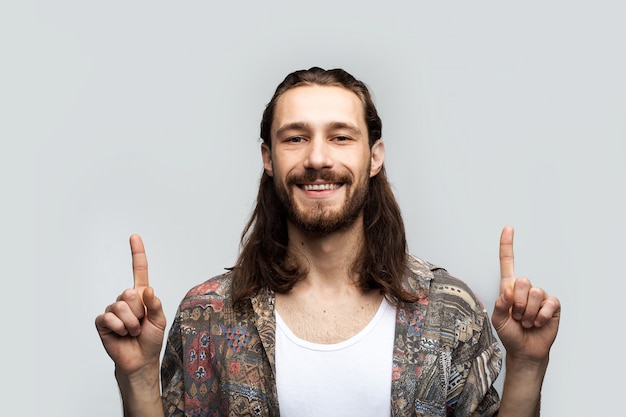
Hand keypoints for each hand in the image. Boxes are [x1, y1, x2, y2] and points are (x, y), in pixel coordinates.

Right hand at [95, 235, 166, 375]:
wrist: (139, 360)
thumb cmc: (150, 339)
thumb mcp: (159, 320)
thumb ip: (155, 304)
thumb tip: (147, 290)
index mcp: (141, 295)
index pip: (139, 270)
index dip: (137, 253)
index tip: (134, 237)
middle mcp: (126, 299)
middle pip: (130, 292)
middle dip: (139, 312)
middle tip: (140, 325)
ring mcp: (113, 309)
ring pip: (122, 306)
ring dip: (131, 323)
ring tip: (132, 332)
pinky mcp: (103, 321)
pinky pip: (110, 317)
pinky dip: (120, 328)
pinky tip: (121, 335)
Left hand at [491, 226, 559, 363]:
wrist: (525, 350)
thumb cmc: (510, 333)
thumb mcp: (497, 319)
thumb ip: (499, 304)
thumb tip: (509, 291)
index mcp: (509, 288)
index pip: (508, 263)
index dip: (507, 246)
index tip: (508, 228)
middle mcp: (525, 289)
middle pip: (523, 281)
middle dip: (518, 303)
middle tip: (517, 316)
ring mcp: (540, 296)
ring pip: (535, 294)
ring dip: (528, 313)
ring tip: (526, 321)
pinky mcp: (552, 305)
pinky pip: (548, 304)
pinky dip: (540, 317)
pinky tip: (538, 323)